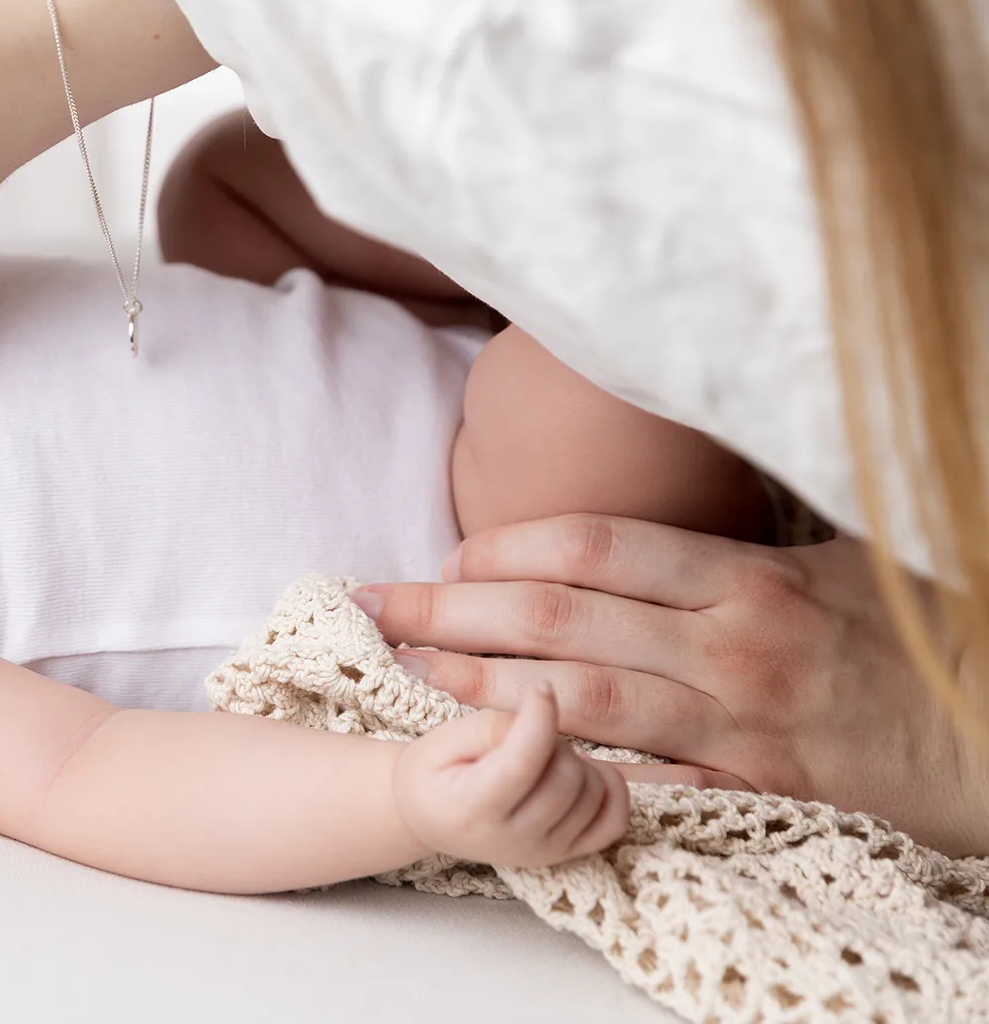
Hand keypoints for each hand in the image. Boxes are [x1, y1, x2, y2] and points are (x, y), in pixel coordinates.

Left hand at [360, 516, 988, 854]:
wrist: (988, 732)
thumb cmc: (902, 634)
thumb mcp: (824, 560)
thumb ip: (722, 542)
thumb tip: (628, 511)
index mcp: (742, 578)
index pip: (591, 548)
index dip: (503, 548)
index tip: (447, 551)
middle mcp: (727, 649)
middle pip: (559, 620)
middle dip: (454, 609)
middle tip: (378, 604)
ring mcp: (732, 730)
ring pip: (576, 704)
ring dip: (480, 686)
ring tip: (410, 671)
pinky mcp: (744, 794)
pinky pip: (636, 786)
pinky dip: (560, 771)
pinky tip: (494, 760)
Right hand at [393, 684, 631, 865]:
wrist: (427, 818)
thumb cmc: (433, 772)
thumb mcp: (444, 739)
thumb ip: (490, 727)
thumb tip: (541, 721)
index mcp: (472, 808)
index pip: (523, 761)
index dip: (540, 718)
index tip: (540, 688)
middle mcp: (513, 838)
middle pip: (564, 775)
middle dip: (552, 739)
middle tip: (525, 732)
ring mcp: (543, 851)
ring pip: (593, 792)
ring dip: (575, 761)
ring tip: (543, 755)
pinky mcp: (566, 854)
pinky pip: (614, 821)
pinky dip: (610, 789)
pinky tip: (583, 772)